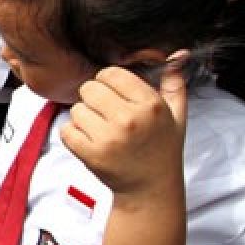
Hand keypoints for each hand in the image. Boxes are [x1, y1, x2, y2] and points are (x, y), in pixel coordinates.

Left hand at [59, 58, 188, 199]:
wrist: (150, 189)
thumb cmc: (162, 150)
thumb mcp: (176, 115)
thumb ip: (174, 83)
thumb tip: (177, 55)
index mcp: (150, 105)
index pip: (112, 73)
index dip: (108, 81)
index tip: (112, 93)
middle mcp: (130, 119)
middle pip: (90, 88)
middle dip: (94, 98)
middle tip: (104, 113)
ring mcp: (109, 138)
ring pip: (77, 109)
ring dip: (84, 118)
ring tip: (100, 130)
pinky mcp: (92, 155)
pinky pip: (67, 130)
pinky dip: (73, 135)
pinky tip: (90, 141)